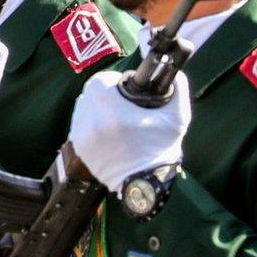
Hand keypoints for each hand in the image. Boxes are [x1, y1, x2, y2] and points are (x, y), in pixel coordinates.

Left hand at [67, 69, 191, 191]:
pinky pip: (79, 125)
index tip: (121, 87)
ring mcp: (83, 138)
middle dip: (103, 93)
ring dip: (94, 106)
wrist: (146, 184)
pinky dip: (89, 122)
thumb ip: (176, 88)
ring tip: (111, 115)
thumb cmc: (162, 149)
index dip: (111, 80)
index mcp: (114, 114)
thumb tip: (173, 72)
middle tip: (118, 100)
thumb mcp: (178, 117)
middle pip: (89, 93)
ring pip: (82, 108)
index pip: (99, 81)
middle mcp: (93, 124)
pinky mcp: (79, 148)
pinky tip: (104, 129)